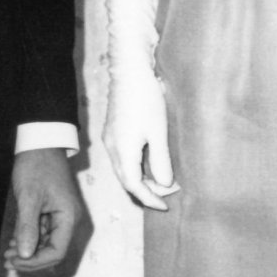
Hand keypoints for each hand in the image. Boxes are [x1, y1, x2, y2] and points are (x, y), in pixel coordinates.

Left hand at [5, 147, 84, 273]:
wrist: (40, 143)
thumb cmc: (36, 166)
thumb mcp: (29, 197)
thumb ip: (27, 228)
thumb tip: (24, 255)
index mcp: (69, 218)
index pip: (56, 252)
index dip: (35, 262)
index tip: (14, 260)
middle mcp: (70, 220)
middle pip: (53, 251)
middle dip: (30, 259)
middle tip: (7, 260)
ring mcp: (62, 216)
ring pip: (47, 244)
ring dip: (28, 251)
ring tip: (7, 253)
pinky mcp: (53, 212)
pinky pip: (44, 233)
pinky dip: (30, 239)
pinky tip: (14, 241)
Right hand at [104, 69, 177, 210]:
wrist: (129, 71)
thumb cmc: (146, 99)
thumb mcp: (158, 132)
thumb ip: (160, 161)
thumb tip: (164, 184)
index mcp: (123, 151)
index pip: (134, 186)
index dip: (149, 198)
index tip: (166, 205)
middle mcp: (112, 149)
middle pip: (126, 181)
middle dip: (145, 192)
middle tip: (166, 197)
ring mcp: (110, 140)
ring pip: (123, 170)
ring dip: (140, 180)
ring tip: (159, 183)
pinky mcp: (113, 131)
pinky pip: (122, 159)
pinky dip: (135, 168)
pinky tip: (148, 164)